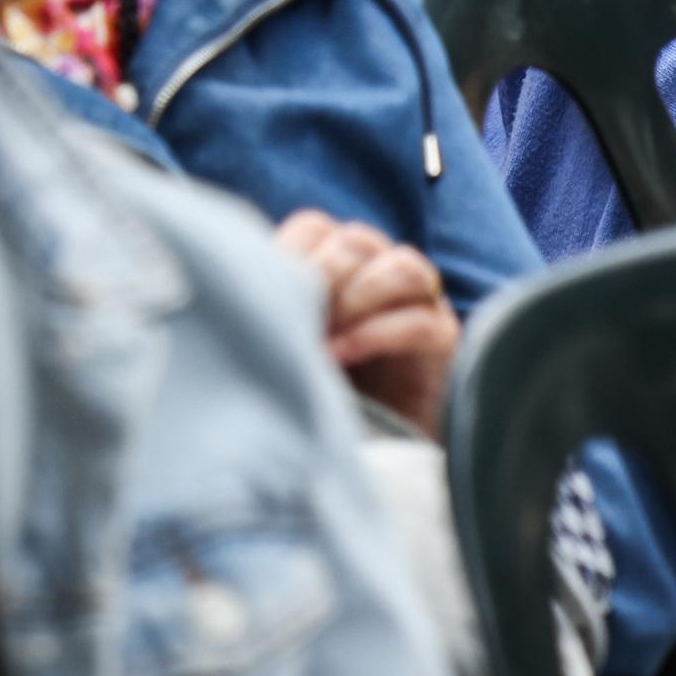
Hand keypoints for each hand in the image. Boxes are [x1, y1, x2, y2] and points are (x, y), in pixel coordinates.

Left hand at [275, 210, 458, 438]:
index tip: (265, 291)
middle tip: (299, 317)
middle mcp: (381, 273)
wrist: (376, 447)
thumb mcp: (289, 345)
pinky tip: (345, 354)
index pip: (315, 228)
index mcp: (338, 264)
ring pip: (403, 267)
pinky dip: (379, 332)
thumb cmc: (321, 390)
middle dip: (324, 275)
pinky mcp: (445, 342)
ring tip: (325, 340)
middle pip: (357, 242)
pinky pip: (424, 320)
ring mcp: (421, 305)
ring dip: (357, 298)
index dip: (292, 251)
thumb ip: (273, 313)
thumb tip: (230, 296)